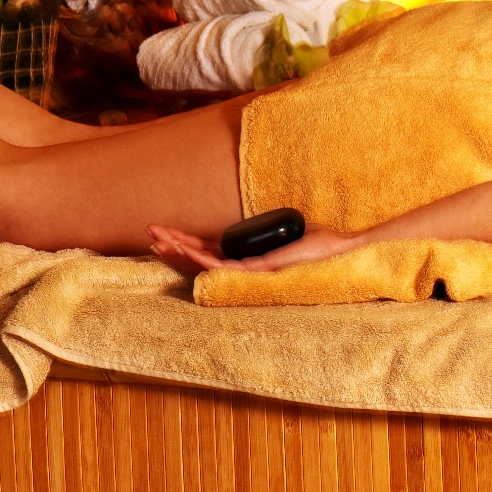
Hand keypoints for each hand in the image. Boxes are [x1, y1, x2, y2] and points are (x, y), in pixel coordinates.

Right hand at [146, 223, 356, 275]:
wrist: (341, 248)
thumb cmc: (319, 243)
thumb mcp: (286, 231)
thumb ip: (266, 230)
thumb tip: (257, 219)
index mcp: (248, 258)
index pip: (208, 251)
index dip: (185, 242)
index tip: (165, 231)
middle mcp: (244, 267)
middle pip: (199, 258)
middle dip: (173, 245)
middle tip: (149, 232)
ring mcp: (250, 271)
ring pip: (205, 264)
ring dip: (180, 252)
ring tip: (158, 240)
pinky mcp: (260, 271)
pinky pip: (225, 266)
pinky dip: (203, 259)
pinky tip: (187, 252)